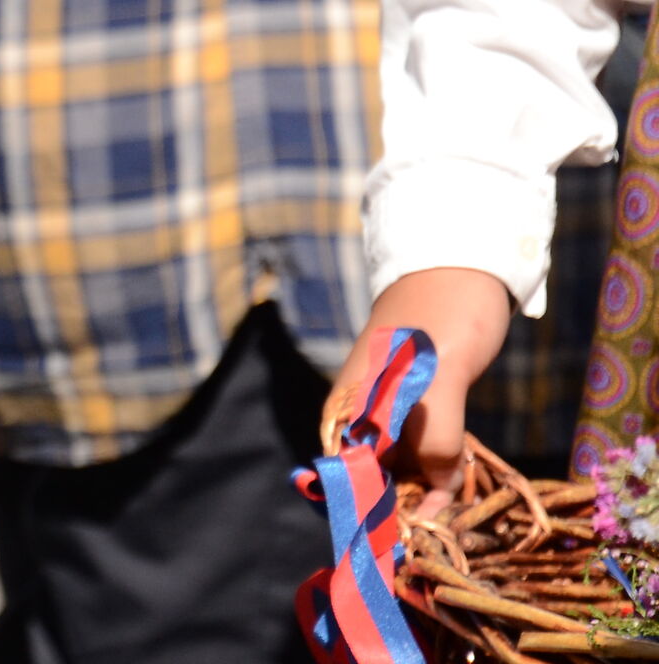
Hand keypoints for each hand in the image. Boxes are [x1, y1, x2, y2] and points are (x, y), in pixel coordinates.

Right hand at [323, 267, 512, 516]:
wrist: (461, 268)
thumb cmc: (442, 315)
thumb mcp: (440, 379)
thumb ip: (434, 440)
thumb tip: (435, 498)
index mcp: (343, 412)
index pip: (345, 483)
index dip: (374, 516)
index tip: (410, 538)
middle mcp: (357, 419)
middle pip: (373, 484)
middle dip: (406, 509)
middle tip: (445, 524)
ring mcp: (385, 415)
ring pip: (400, 473)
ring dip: (428, 494)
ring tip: (458, 502)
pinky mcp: (412, 412)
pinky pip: (421, 457)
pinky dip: (441, 475)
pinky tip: (463, 480)